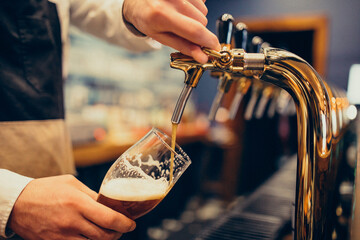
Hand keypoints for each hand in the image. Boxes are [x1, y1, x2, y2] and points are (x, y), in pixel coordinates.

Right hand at [8, 175, 134, 239]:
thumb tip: (109, 203)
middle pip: (105, 235)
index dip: (125, 224)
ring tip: (110, 232)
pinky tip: (93, 237)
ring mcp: (63, 236)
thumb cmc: (46, 189)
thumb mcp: (72, 184)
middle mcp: (72, 222)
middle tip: (123, 228)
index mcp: (78, 203)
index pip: (109, 219)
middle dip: (118, 233)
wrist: (17, 203)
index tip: (132, 224)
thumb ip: (92, 195)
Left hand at [123, 0, 220, 62]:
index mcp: (161, 15)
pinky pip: (201, 0)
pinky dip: (195, 6)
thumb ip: (183, 47)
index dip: (209, 42)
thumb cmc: (146, 17)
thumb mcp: (161, 36)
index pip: (195, 31)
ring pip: (203, 11)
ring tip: (179, 16)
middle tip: (182, 29)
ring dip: (196, 17)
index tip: (215, 50)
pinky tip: (182, 6)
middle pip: (202, 22)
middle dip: (197, 31)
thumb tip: (202, 57)